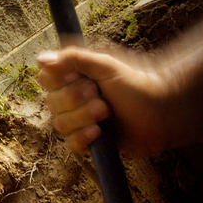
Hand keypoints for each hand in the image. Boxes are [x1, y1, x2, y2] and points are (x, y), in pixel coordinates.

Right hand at [36, 46, 173, 156]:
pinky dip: (81, 138)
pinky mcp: (90, 139)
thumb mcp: (104, 65)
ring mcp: (80, 119)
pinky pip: (71, 144)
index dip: (59, 81)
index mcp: (73, 76)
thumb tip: (40, 59)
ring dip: (82, 118)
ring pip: (60, 124)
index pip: (46, 79)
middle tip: (100, 96)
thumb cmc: (136, 83)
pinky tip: (98, 132)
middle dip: (75, 100)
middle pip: (52, 103)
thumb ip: (73, 58)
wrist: (162, 110)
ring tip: (105, 112)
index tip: (81, 78)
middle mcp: (72, 98)